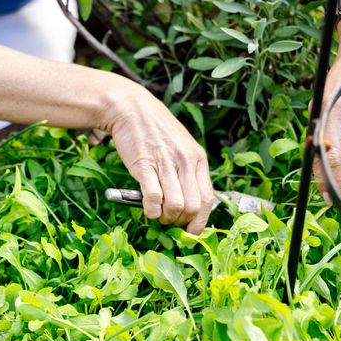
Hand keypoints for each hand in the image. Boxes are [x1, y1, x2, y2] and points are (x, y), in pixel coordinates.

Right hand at [106, 84, 214, 233]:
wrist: (131, 109)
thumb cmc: (154, 130)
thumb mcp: (180, 147)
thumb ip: (186, 171)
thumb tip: (188, 201)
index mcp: (198, 159)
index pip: (208, 199)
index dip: (200, 221)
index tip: (190, 230)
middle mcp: (186, 162)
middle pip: (192, 207)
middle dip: (180, 222)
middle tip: (168, 221)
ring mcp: (166, 164)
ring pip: (176, 206)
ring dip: (166, 218)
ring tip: (157, 215)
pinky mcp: (145, 166)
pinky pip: (154, 198)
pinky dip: (151, 211)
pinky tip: (147, 209)